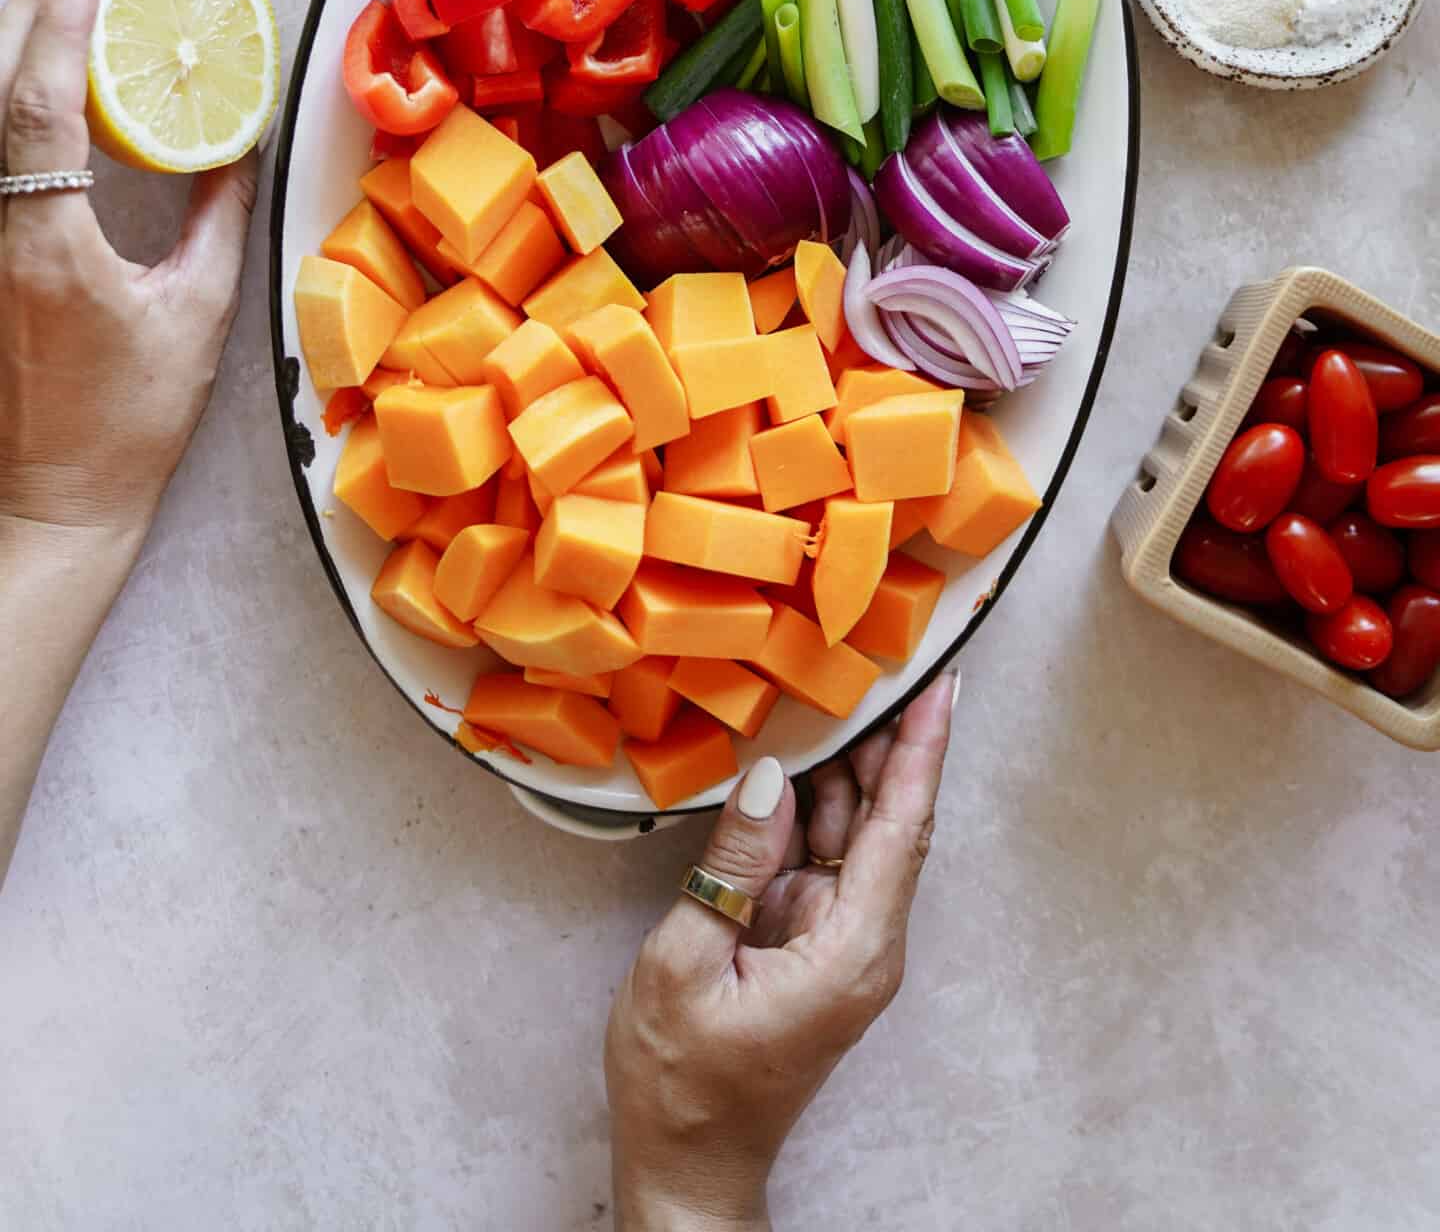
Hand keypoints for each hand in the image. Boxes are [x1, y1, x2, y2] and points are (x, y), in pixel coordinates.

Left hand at [0, 0, 256, 534]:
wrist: (46, 502)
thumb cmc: (125, 422)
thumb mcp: (195, 316)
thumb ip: (216, 220)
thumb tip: (235, 142)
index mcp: (43, 247)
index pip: (34, 106)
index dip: (55, 22)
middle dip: (22, 9)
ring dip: (6, 49)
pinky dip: (2, 104)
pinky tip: (25, 77)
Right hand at [606, 670, 956, 1230]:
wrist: (687, 1165)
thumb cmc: (683, 1083)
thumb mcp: (687, 963)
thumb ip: (732, 865)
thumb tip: (767, 777)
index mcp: (853, 950)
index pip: (904, 827)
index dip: (923, 750)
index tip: (944, 683)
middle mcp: (863, 939)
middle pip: (887, 818)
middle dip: (884, 735)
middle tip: (877, 651)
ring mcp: (838, 938)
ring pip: (853, 829)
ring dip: (842, 762)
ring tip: (832, 679)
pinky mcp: (810, 939)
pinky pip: (820, 854)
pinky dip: (807, 802)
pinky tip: (792, 752)